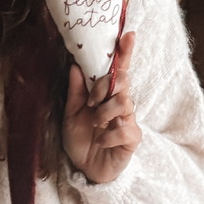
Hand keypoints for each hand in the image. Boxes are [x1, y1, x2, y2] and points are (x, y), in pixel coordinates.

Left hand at [61, 30, 141, 183]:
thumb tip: (75, 66)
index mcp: (105, 94)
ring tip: (95, 124)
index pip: (117, 69)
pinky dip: (108, 135)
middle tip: (92, 102)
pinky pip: (124, 129)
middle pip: (123, 80)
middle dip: (105, 88)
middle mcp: (120, 103)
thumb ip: (75, 92)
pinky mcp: (132, 137)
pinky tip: (102, 141)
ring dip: (104, 113)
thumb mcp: (70, 114)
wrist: (85, 169)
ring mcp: (128, 119)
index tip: (127, 35)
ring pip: (124, 102)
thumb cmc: (80, 139)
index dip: (124, 52)